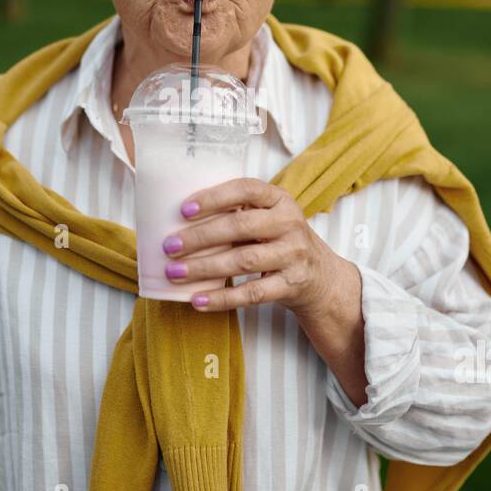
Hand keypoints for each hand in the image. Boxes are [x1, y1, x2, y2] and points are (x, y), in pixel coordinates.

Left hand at [161, 177, 353, 319]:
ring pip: (243, 261)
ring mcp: (293, 255)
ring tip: (175, 272)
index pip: (246, 189)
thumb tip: (179, 220)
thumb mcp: (268, 218)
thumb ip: (237, 213)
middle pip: (240, 227)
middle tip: (169, 246)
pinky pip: (252, 294)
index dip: (214, 197)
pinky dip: (222, 298)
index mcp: (280, 200)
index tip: (184, 209)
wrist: (320, 277)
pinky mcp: (291, 285)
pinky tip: (197, 300)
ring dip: (204, 268)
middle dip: (200, 237)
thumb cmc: (279, 241)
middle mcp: (290, 224)